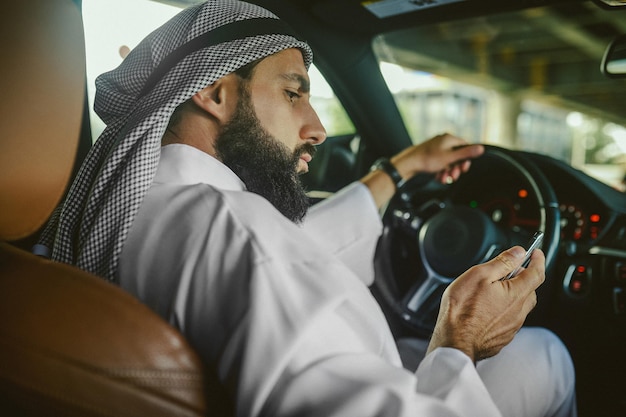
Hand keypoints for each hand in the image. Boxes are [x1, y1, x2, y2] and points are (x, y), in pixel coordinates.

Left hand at [390, 133, 483, 183]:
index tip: (464, 169)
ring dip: (448, 171)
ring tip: (444, 178)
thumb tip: (481, 148)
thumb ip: (466, 154)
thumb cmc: (427, 159)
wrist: (408, 164)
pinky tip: (438, 177)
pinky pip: (440, 163)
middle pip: (457, 155)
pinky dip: (441, 170)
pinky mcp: (431, 155)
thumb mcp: (450, 158)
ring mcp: (436, 148)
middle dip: (456, 168)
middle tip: (453, 176)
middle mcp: (443, 141)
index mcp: (449, 138)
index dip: (466, 159)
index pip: (465, 146)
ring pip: (448, 161)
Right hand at [426, 246, 544, 362]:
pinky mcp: (502, 337)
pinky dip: (504, 310)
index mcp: (516, 294)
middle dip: (524, 278)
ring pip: (520, 306)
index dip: (538, 260)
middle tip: (510, 270)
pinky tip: (487, 309)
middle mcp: (519, 312)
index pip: (537, 273)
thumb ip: (502, 263)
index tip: (536, 253)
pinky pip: (509, 319)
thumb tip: (519, 253)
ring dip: (513, 295)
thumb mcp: (479, 275)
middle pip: (530, 291)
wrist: (454, 342)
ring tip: (494, 290)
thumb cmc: (462, 309)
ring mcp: (511, 327)